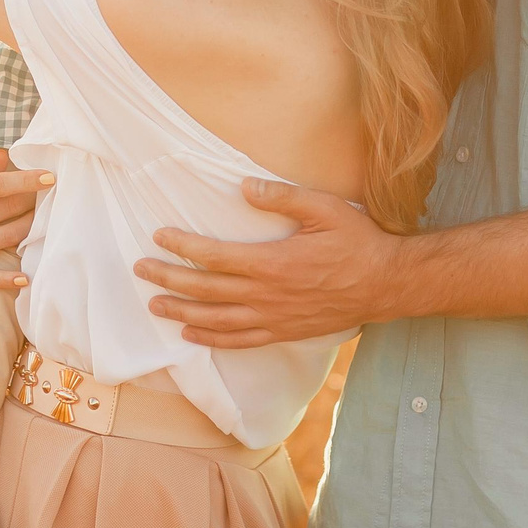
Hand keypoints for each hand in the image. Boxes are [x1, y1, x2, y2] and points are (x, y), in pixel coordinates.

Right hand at [0, 150, 49, 290]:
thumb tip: (4, 156)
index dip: (26, 181)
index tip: (50, 177)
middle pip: (6, 210)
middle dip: (32, 201)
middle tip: (50, 195)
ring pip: (5, 238)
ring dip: (30, 229)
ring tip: (45, 220)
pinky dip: (6, 280)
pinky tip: (25, 279)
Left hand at [137, 178, 409, 347]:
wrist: (386, 284)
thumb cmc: (357, 241)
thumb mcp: (324, 209)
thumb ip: (282, 197)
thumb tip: (244, 186)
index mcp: (272, 263)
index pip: (214, 256)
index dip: (182, 246)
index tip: (159, 236)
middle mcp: (267, 295)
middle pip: (206, 290)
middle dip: (169, 279)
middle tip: (140, 270)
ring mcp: (274, 318)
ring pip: (217, 320)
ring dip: (183, 312)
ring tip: (156, 304)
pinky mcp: (284, 332)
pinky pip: (240, 340)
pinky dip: (212, 340)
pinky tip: (192, 335)